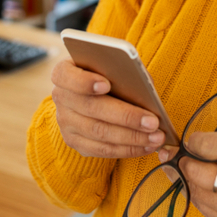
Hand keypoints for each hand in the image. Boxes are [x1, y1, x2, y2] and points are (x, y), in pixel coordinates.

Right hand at [50, 59, 164, 157]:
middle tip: (152, 122)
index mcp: (64, 73)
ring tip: (156, 137)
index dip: (85, 82)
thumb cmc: (106, 75)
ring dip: (132, 137)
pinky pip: (102, 150)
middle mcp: (60, 98)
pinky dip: (128, 149)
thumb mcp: (110, 66)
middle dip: (126, 116)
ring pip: (100, 133)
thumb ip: (122, 71)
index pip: (66, 76)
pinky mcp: (75, 142)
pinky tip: (147, 146)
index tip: (106, 84)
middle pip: (91, 108)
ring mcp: (66, 123)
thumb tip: (144, 87)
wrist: (88, 95)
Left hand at [161, 136, 216, 216]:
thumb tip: (194, 143)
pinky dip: (198, 195)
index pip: (210, 147)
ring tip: (192, 170)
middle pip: (196, 172)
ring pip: (195, 192)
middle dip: (186, 161)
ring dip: (189, 178)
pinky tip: (203, 187)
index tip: (193, 140)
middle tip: (186, 155)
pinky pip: (203, 208)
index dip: (195, 141)